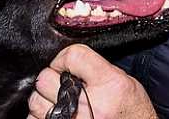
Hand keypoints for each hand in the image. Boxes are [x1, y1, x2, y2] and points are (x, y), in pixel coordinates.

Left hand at [27, 44, 157, 118]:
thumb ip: (96, 68)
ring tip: (60, 102)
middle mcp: (88, 107)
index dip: (65, 58)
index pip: (74, 56)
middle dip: (52, 78)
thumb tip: (67, 60)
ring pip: (36, 101)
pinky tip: (56, 115)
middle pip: (46, 78)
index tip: (67, 65)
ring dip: (44, 99)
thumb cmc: (132, 112)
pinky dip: (41, 116)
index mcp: (108, 85)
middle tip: (64, 85)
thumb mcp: (123, 81)